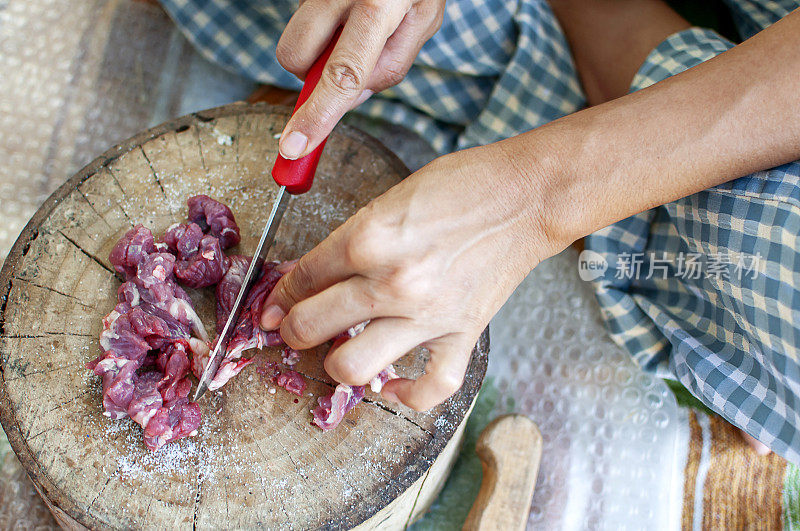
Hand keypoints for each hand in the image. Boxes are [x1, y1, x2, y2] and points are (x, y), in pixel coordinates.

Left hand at [260, 143, 563, 409]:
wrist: (527, 196)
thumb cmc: (461, 185)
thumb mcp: (390, 198)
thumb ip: (350, 239)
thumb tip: (312, 273)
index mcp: (369, 238)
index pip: (304, 277)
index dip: (279, 293)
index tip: (273, 304)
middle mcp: (393, 283)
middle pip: (313, 324)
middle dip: (290, 328)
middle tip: (289, 328)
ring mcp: (428, 315)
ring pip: (354, 367)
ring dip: (335, 364)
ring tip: (336, 353)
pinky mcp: (463, 335)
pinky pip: (430, 388)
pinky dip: (407, 395)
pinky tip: (393, 384)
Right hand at [275, 0, 444, 159]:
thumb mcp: (423, 22)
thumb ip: (390, 65)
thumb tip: (351, 98)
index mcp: (378, 6)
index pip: (341, 75)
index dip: (316, 116)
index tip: (294, 148)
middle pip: (294, 58)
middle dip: (309, 75)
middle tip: (344, 61)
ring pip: (293, 41)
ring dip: (316, 50)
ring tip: (354, 28)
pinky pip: (302, 19)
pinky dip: (321, 27)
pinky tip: (348, 10)